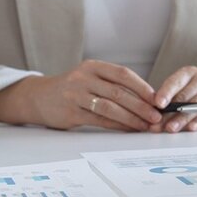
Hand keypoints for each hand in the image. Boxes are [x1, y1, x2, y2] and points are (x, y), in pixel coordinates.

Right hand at [0, 60, 161, 130]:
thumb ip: (112, 85)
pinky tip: (128, 129)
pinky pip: (99, 120)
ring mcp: (76, 95)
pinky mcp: (71, 112)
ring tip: (145, 126)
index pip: (123, 74)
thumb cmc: (72, 89)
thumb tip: (146, 99)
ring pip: (110, 107)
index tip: (157, 98)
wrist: (39, 98)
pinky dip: (117, 126)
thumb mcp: (89, 78)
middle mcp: (83, 77)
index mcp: (93, 66)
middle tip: (156, 116)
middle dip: (141, 106)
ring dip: (131, 118)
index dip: (142, 86)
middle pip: (119, 92)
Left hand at [152, 67, 196, 132]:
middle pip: (184, 97)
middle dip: (170, 112)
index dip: (166, 93)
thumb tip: (153, 113)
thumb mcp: (186, 86)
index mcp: (189, 73)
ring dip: (182, 118)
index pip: (176, 82)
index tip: (158, 103)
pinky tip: (192, 127)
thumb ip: (172, 97)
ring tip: (171, 127)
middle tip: (158, 123)